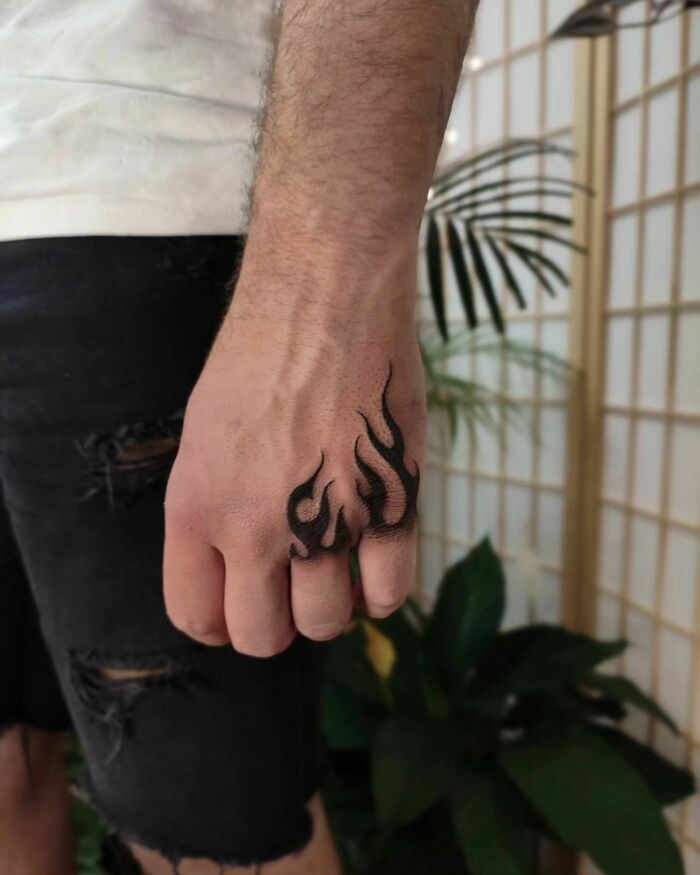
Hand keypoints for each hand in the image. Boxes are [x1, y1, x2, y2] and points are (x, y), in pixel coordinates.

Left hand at [162, 249, 425, 655]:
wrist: (325, 298)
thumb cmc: (261, 354)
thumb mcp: (206, 437)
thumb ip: (215, 512)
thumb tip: (242, 568)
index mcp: (195, 508)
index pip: (195, 616)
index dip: (221, 620)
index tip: (242, 603)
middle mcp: (253, 526)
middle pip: (262, 635)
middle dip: (277, 622)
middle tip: (294, 588)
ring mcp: (325, 520)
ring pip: (327, 623)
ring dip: (332, 606)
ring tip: (338, 565)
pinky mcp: (388, 504)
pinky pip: (388, 595)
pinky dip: (381, 590)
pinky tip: (376, 557)